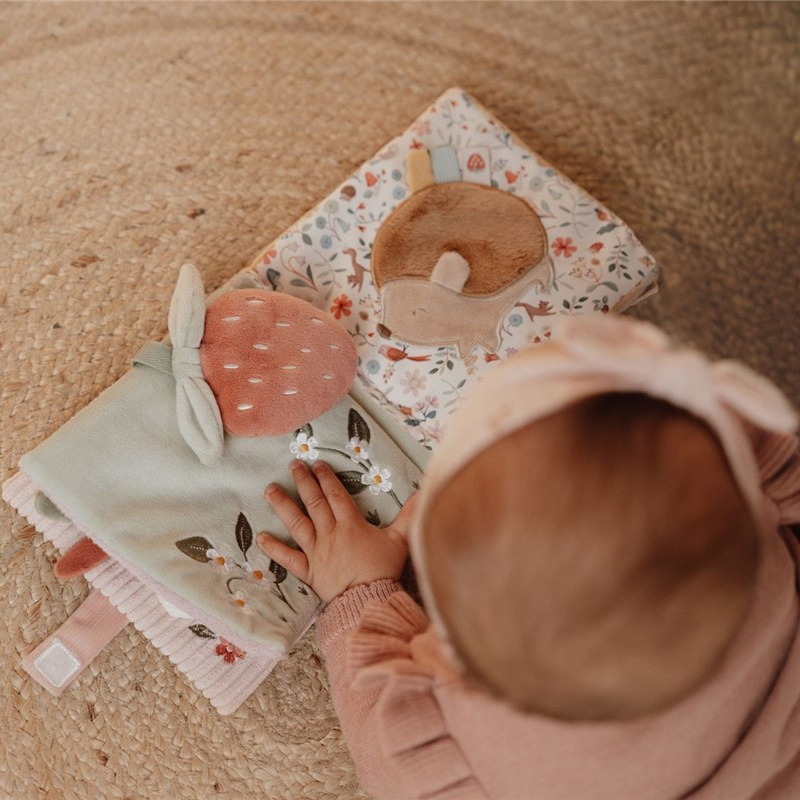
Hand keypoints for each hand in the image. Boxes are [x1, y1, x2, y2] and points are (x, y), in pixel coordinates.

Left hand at [257, 459, 418, 602]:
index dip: (326, 477)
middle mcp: (330, 534)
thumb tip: (423, 493)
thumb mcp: (401, 540)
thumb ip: (409, 515)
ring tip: (270, 490)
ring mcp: (316, 552)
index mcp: (350, 524)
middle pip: (314, 503)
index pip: (335, 495)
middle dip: (303, 482)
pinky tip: (261, 537)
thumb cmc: (384, 570)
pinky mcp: (308, 571)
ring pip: (297, 524)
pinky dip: (274, 548)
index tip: (317, 463)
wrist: (368, 600)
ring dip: (283, 505)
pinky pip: (288, 558)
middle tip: (293, 466)